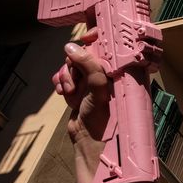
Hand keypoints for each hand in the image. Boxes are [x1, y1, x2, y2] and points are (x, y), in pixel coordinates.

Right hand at [52, 30, 110, 178]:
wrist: (90, 144)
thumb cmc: (104, 119)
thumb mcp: (98, 88)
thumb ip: (88, 65)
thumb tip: (70, 46)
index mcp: (120, 72)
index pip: (109, 45)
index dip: (96, 38)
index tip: (84, 39)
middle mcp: (107, 75)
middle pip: (84, 53)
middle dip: (73, 65)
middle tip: (75, 82)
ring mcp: (92, 83)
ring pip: (72, 66)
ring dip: (66, 77)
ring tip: (70, 93)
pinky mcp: (80, 91)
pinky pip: (66, 77)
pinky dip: (62, 83)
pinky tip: (62, 94)